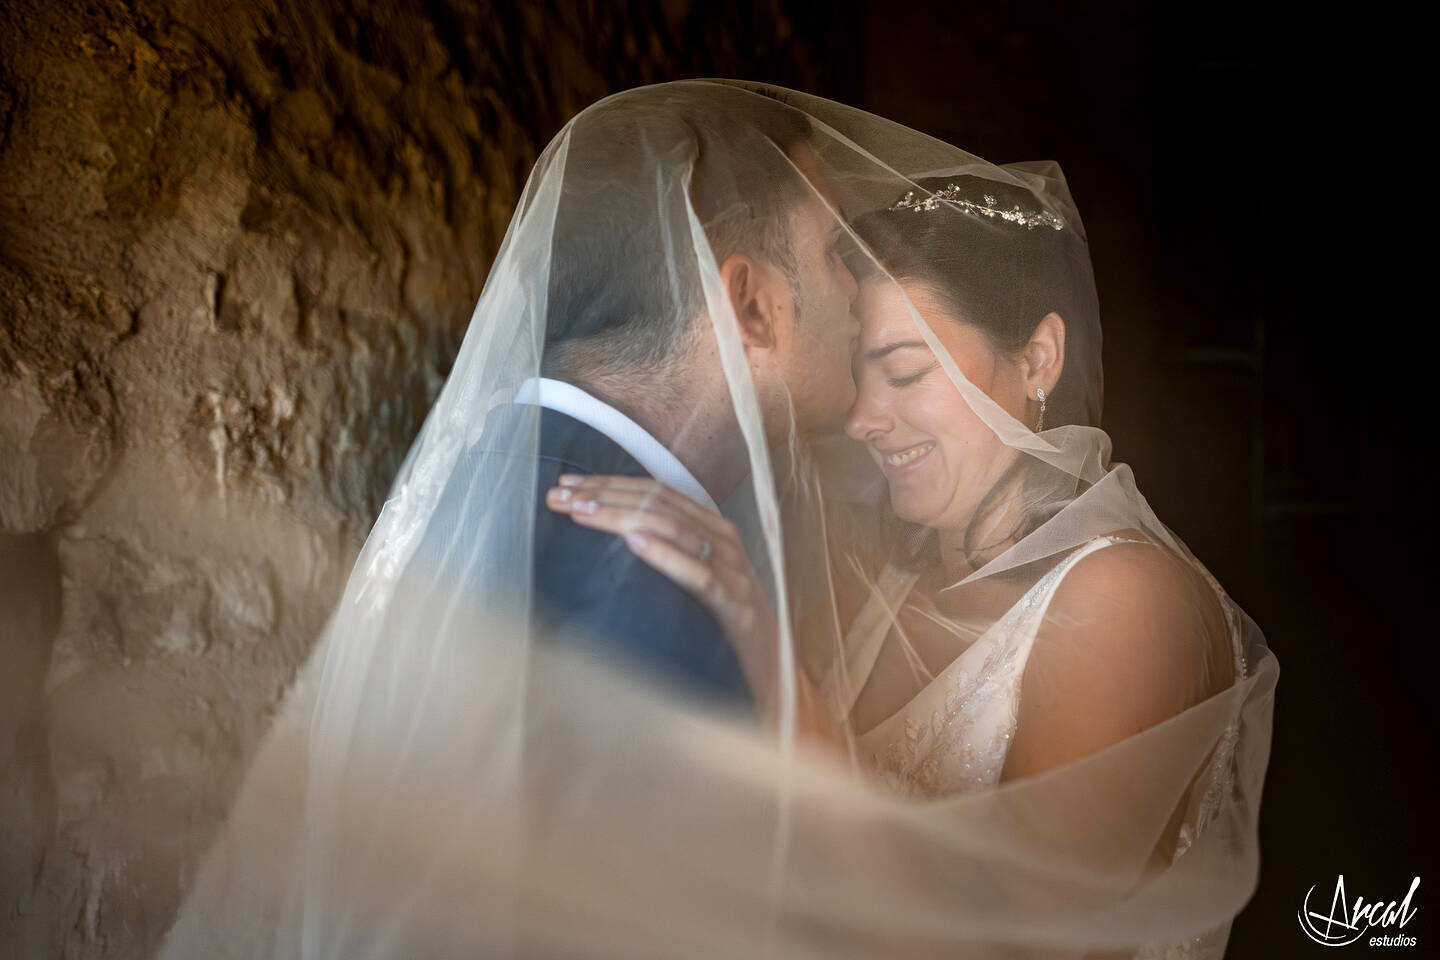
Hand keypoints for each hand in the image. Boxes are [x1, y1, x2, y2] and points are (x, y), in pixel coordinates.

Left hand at [544, 474, 779, 660]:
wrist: (775, 669)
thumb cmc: (727, 626)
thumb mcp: (694, 582)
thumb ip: (665, 556)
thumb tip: (609, 541)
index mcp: (712, 529)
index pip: (656, 493)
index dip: (610, 484)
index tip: (567, 486)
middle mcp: (723, 541)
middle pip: (659, 504)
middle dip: (606, 496)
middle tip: (559, 497)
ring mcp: (732, 571)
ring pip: (674, 529)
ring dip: (623, 518)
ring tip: (583, 513)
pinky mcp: (735, 606)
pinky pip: (698, 575)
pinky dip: (665, 555)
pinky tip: (633, 544)